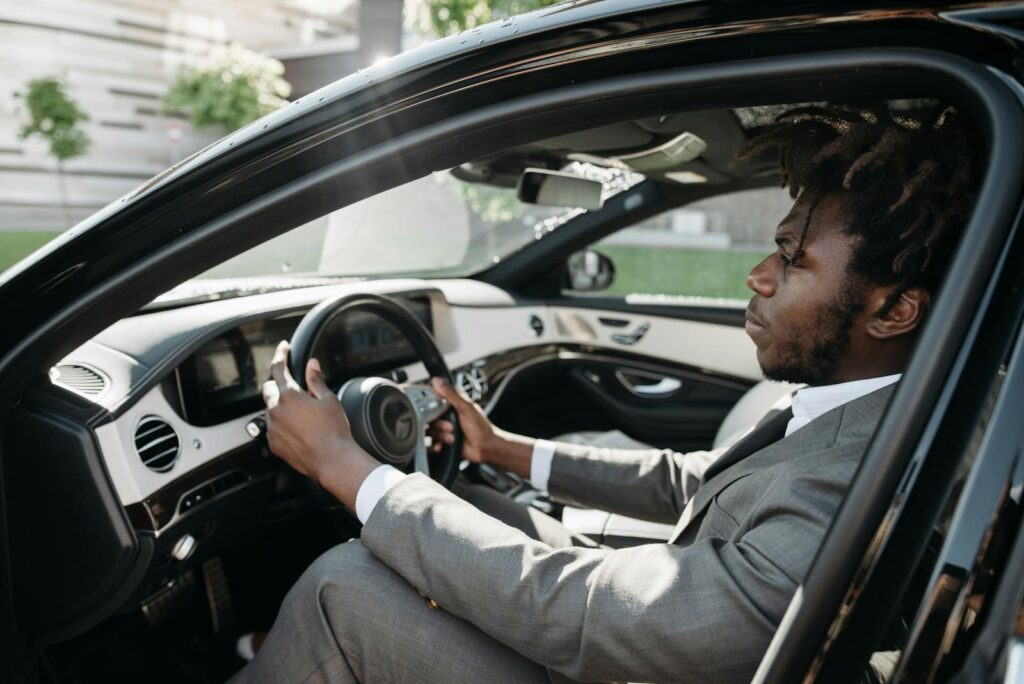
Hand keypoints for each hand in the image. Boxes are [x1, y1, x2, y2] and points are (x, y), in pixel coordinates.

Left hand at [262, 341, 377, 507]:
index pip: (278, 368)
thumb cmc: (333, 431)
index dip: (280, 355)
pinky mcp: (273, 443)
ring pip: (270, 409)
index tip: (283, 349)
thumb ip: (316, 380)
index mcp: (290, 396)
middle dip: (278, 383)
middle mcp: (276, 410)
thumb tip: (312, 365)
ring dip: (280, 405)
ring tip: (301, 413)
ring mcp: (273, 428)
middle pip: (268, 388)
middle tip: (295, 388)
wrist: (332, 460)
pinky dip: (281, 423)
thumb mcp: (328, 400)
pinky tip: (298, 428)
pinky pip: (272, 427)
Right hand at [429, 377, 496, 463]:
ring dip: (442, 435)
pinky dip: (437, 444)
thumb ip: (451, 394)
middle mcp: (449, 416)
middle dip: (440, 424)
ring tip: (453, 437)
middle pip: (431, 418)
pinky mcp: (446, 440)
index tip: (434, 411)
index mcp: (454, 405)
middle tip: (451, 426)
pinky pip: (434, 442)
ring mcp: (447, 429)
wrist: (485, 448)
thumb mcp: (465, 407)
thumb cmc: (481, 427)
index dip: (431, 406)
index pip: (435, 401)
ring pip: (433, 430)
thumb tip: (437, 381)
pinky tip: (442, 445)